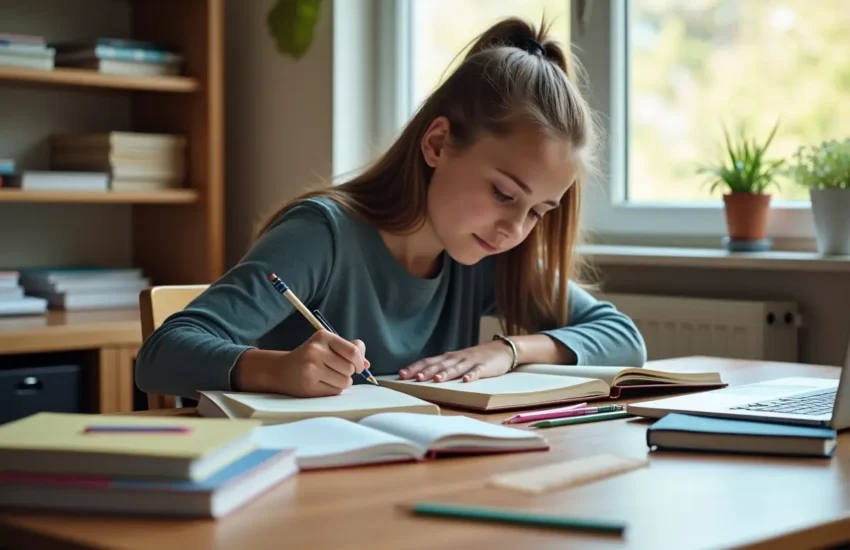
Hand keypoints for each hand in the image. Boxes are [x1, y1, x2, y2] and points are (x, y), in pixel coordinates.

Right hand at [235, 331, 367, 396]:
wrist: (282, 370)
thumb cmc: (310, 357)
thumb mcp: (327, 346)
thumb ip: (349, 350)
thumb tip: (367, 364)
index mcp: (323, 337)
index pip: (353, 351)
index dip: (360, 361)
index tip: (359, 366)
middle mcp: (316, 351)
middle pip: (350, 368)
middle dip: (349, 372)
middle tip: (337, 370)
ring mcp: (311, 369)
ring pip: (345, 381)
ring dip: (342, 382)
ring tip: (330, 377)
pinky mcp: (309, 385)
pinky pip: (335, 391)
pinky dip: (334, 389)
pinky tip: (322, 383)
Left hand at [397, 341, 513, 382]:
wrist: (503, 349)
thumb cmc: (477, 357)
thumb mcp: (458, 360)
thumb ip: (443, 367)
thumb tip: (422, 375)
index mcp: (449, 358)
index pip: (429, 361)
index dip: (415, 367)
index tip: (401, 374)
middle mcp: (457, 358)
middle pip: (439, 365)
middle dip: (426, 371)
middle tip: (414, 378)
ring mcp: (471, 361)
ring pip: (456, 368)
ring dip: (446, 373)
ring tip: (436, 380)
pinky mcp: (485, 367)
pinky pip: (477, 372)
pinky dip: (471, 376)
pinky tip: (466, 381)